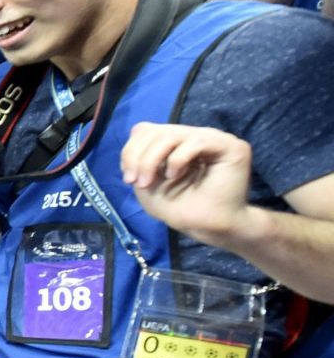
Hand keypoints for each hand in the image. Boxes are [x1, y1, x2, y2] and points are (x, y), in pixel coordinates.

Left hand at [122, 122, 257, 246]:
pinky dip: (177, 159)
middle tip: (137, 182)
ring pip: (172, 134)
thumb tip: (136, 133)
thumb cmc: (178, 207)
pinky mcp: (230, 146)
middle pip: (157, 131)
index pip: (147, 130)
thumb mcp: (147, 182)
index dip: (131, 150)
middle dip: (138, 157)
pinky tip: (175, 176)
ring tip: (149, 183)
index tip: (128, 178)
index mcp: (176, 143)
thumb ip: (139, 158)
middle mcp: (194, 136)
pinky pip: (196, 141)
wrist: (206, 227)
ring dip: (151, 160)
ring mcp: (213, 139)